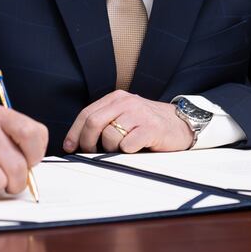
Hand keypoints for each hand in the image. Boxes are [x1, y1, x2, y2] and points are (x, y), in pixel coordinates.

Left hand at [64, 91, 194, 154]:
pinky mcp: (151, 128)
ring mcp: (139, 114)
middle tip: (90, 153)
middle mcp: (126, 102)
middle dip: (87, 142)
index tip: (70, 146)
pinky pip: (128, 145)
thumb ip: (105, 121)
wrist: (180, 123)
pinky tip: (135, 149)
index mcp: (116, 98)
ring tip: (120, 149)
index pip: (87, 113)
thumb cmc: (148, 123)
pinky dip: (127, 152)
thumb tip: (78, 142)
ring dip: (110, 149)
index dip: (75, 132)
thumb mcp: (125, 114)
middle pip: (93, 122)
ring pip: (109, 136)